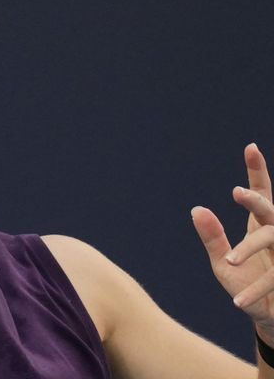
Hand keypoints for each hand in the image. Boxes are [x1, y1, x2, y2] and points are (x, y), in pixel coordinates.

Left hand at [193, 143, 273, 336]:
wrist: (269, 316)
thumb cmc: (246, 283)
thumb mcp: (223, 262)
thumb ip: (212, 236)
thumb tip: (196, 208)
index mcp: (260, 228)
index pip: (261, 195)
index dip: (257, 171)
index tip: (250, 147)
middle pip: (270, 211)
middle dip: (256, 201)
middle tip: (237, 191)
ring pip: (270, 240)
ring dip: (249, 249)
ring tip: (230, 261)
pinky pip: (271, 282)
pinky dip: (253, 293)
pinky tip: (237, 301)